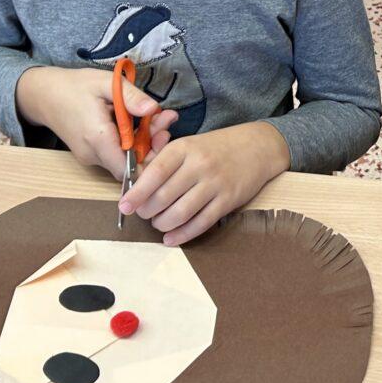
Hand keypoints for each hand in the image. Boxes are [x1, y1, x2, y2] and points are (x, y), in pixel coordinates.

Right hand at [14, 65, 176, 178]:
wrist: (43, 95)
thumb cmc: (74, 86)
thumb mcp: (105, 82)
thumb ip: (130, 96)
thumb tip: (154, 109)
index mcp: (97, 138)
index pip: (130, 167)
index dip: (152, 156)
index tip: (164, 133)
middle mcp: (93, 154)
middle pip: (131, 162)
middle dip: (153, 144)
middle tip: (167, 118)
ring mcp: (90, 157)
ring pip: (124, 159)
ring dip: (144, 141)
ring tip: (158, 116)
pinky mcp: (91, 155)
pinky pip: (116, 154)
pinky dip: (131, 141)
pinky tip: (141, 122)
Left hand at [119, 122, 290, 244]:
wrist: (257, 147)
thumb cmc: (215, 147)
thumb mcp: (188, 144)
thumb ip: (163, 162)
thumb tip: (137, 186)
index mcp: (184, 148)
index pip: (155, 173)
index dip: (136, 193)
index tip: (124, 206)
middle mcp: (199, 165)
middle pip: (164, 196)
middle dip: (147, 211)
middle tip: (143, 215)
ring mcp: (216, 183)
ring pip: (181, 212)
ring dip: (163, 224)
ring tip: (158, 224)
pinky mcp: (228, 200)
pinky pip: (201, 223)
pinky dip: (183, 234)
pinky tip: (171, 238)